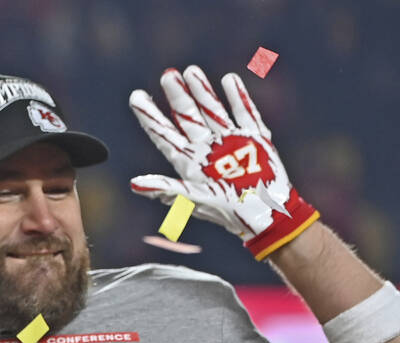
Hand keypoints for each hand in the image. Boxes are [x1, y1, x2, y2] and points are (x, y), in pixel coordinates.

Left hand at [128, 65, 317, 258]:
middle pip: (187, 116)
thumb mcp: (193, 200)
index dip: (150, 116)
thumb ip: (166, 188)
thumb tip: (133, 184)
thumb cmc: (227, 211)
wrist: (265, 214)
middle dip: (177, 96)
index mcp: (189, 162)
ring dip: (202, 91)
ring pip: (212, 110)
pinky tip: (228, 80)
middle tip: (167, 75)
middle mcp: (206, 148)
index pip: (164, 134)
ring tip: (190, 71)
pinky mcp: (254, 138)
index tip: (136, 96)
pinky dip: (238, 97)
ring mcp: (230, 141)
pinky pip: (244, 113)